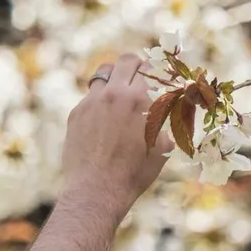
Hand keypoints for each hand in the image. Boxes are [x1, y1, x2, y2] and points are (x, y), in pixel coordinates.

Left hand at [61, 52, 171, 220]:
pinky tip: (106, 116)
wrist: (97, 189)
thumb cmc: (135, 172)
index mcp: (141, 100)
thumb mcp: (163, 147)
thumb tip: (172, 111)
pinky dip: (101, 98)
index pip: (152, 70)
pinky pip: (91, 94)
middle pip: (128, 61)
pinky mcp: (77, 112)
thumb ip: (167, 123)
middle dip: (139, 66)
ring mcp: (92, 101)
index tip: (164, 79)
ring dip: (116, 77)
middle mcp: (115, 94)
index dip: (161, 72)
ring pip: (105, 72)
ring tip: (121, 90)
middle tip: (143, 77)